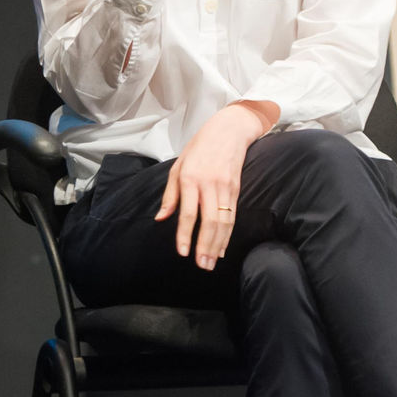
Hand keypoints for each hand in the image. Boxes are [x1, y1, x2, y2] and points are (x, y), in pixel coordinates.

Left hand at [154, 101, 277, 269]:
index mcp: (190, 178)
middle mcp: (209, 184)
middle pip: (209, 221)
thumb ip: (170, 195)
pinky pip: (232, 216)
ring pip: (223, 221)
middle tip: (202, 266)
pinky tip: (222, 248)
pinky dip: (227, 234)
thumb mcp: (177, 166)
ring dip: (217, 245)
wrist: (228, 130)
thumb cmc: (198, 148)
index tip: (183, 253)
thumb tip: (161, 218)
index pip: (188, 212)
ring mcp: (225, 188)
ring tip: (211, 263)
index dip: (185, 234)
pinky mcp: (236, 189)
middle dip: (205, 246)